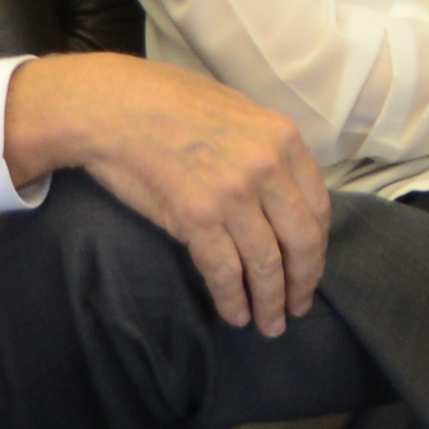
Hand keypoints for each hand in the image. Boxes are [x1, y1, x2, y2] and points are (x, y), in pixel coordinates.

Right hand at [4, 55, 330, 335]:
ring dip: (270, 302)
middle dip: (303, 282)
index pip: (318, 207)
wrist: (110, 107)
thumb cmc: (167, 104)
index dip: (317, 247)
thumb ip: (267, 149)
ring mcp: (233, 193)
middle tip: (297, 308)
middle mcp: (267, 167)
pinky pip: (225, 270)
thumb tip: (283, 192)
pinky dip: (233, 299)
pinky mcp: (196, 216)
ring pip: (266, 263)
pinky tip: (236, 315)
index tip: (309, 268)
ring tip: (269, 324)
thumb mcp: (237, 113)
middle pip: (302, 241)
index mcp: (283, 138)